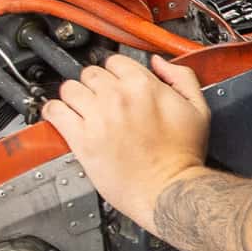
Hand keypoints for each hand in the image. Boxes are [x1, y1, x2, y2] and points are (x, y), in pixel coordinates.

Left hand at [44, 53, 210, 220]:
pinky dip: (54, 112)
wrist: (169, 189)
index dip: (115, 73)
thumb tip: (158, 62)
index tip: (115, 84)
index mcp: (143, 86)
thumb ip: (180, 77)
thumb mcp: (197, 108)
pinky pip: (55, 112)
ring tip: (81, 108)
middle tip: (100, 99)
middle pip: (90, 73)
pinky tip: (62, 115)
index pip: (115, 62)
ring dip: (74, 96)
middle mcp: (117, 97)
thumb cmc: (183, 155)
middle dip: (95, 84)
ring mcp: (97, 118)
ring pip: (70, 89)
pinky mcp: (82, 140)